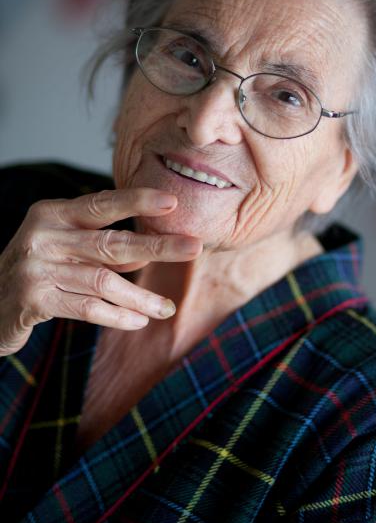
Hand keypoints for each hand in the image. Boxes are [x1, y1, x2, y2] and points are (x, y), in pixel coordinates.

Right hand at [0, 188, 201, 355]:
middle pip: (111, 242)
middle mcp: (44, 236)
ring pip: (104, 282)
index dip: (138, 201)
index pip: (102, 204)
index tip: (173, 202)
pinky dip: (117, 316)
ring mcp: (37, 268)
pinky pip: (87, 309)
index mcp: (53, 213)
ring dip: (141, 297)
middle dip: (157, 247)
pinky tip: (138, 320)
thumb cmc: (38, 267)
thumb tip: (152, 249)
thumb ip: (100, 244)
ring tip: (167, 308)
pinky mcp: (34, 300)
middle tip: (194, 248)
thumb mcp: (64, 244)